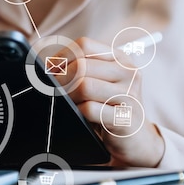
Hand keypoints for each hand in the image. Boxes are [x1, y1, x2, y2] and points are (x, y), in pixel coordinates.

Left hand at [62, 37, 164, 167]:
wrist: (137, 139)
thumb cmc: (111, 107)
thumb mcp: (100, 82)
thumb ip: (81, 68)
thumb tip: (46, 63)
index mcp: (120, 58)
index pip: (84, 45)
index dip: (62, 57)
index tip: (51, 70)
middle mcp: (128, 73)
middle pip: (81, 65)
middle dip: (61, 79)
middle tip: (54, 90)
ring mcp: (129, 95)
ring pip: (84, 86)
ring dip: (68, 96)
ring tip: (68, 103)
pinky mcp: (125, 118)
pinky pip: (89, 109)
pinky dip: (78, 113)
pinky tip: (80, 116)